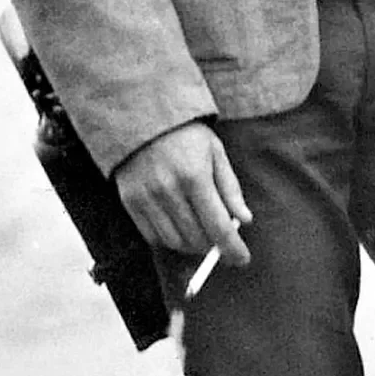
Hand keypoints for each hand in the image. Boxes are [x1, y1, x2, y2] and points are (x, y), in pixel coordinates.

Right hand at [114, 121, 251, 267]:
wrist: (141, 117)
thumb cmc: (185, 134)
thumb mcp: (215, 152)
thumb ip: (230, 187)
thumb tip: (244, 220)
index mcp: (195, 175)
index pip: (218, 226)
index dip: (232, 248)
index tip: (242, 258)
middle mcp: (168, 190)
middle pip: (197, 238)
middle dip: (213, 246)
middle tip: (220, 241)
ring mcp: (147, 197)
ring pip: (175, 242)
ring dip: (192, 245)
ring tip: (200, 233)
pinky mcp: (130, 202)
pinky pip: (152, 237)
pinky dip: (169, 240)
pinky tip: (178, 228)